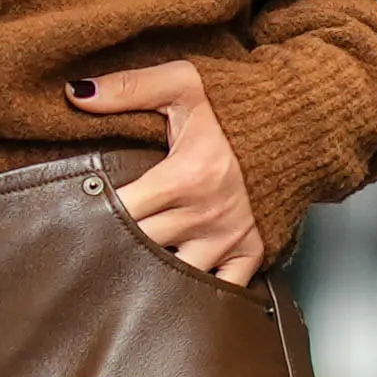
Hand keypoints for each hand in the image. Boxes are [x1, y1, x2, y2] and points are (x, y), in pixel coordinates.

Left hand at [70, 58, 262, 283]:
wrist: (300, 121)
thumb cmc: (239, 104)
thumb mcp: (183, 83)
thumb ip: (128, 88)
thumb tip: (76, 93)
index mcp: (184, 177)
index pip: (123, 209)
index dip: (95, 212)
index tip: (79, 209)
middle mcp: (205, 215)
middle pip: (141, 248)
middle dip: (114, 245)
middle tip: (90, 243)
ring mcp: (227, 239)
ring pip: (173, 277)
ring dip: (149, 273)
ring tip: (125, 267)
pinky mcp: (250, 252)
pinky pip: (220, 290)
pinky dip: (196, 293)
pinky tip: (172, 288)